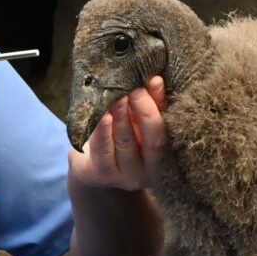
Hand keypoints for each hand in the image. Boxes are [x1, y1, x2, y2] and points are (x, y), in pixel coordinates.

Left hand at [68, 76, 166, 190]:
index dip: (159, 105)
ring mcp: (126, 176)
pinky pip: (103, 151)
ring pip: (126, 143)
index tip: (151, 80)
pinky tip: (102, 116)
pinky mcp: (102, 175)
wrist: (89, 165)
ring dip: (121, 116)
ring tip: (116, 96)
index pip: (166, 129)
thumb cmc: (117, 136)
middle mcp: (150, 170)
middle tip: (132, 87)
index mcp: (164, 155)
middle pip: (152, 140)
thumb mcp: (135, 121)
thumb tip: (155, 79)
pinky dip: (103, 131)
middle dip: (143, 110)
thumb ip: (149, 103)